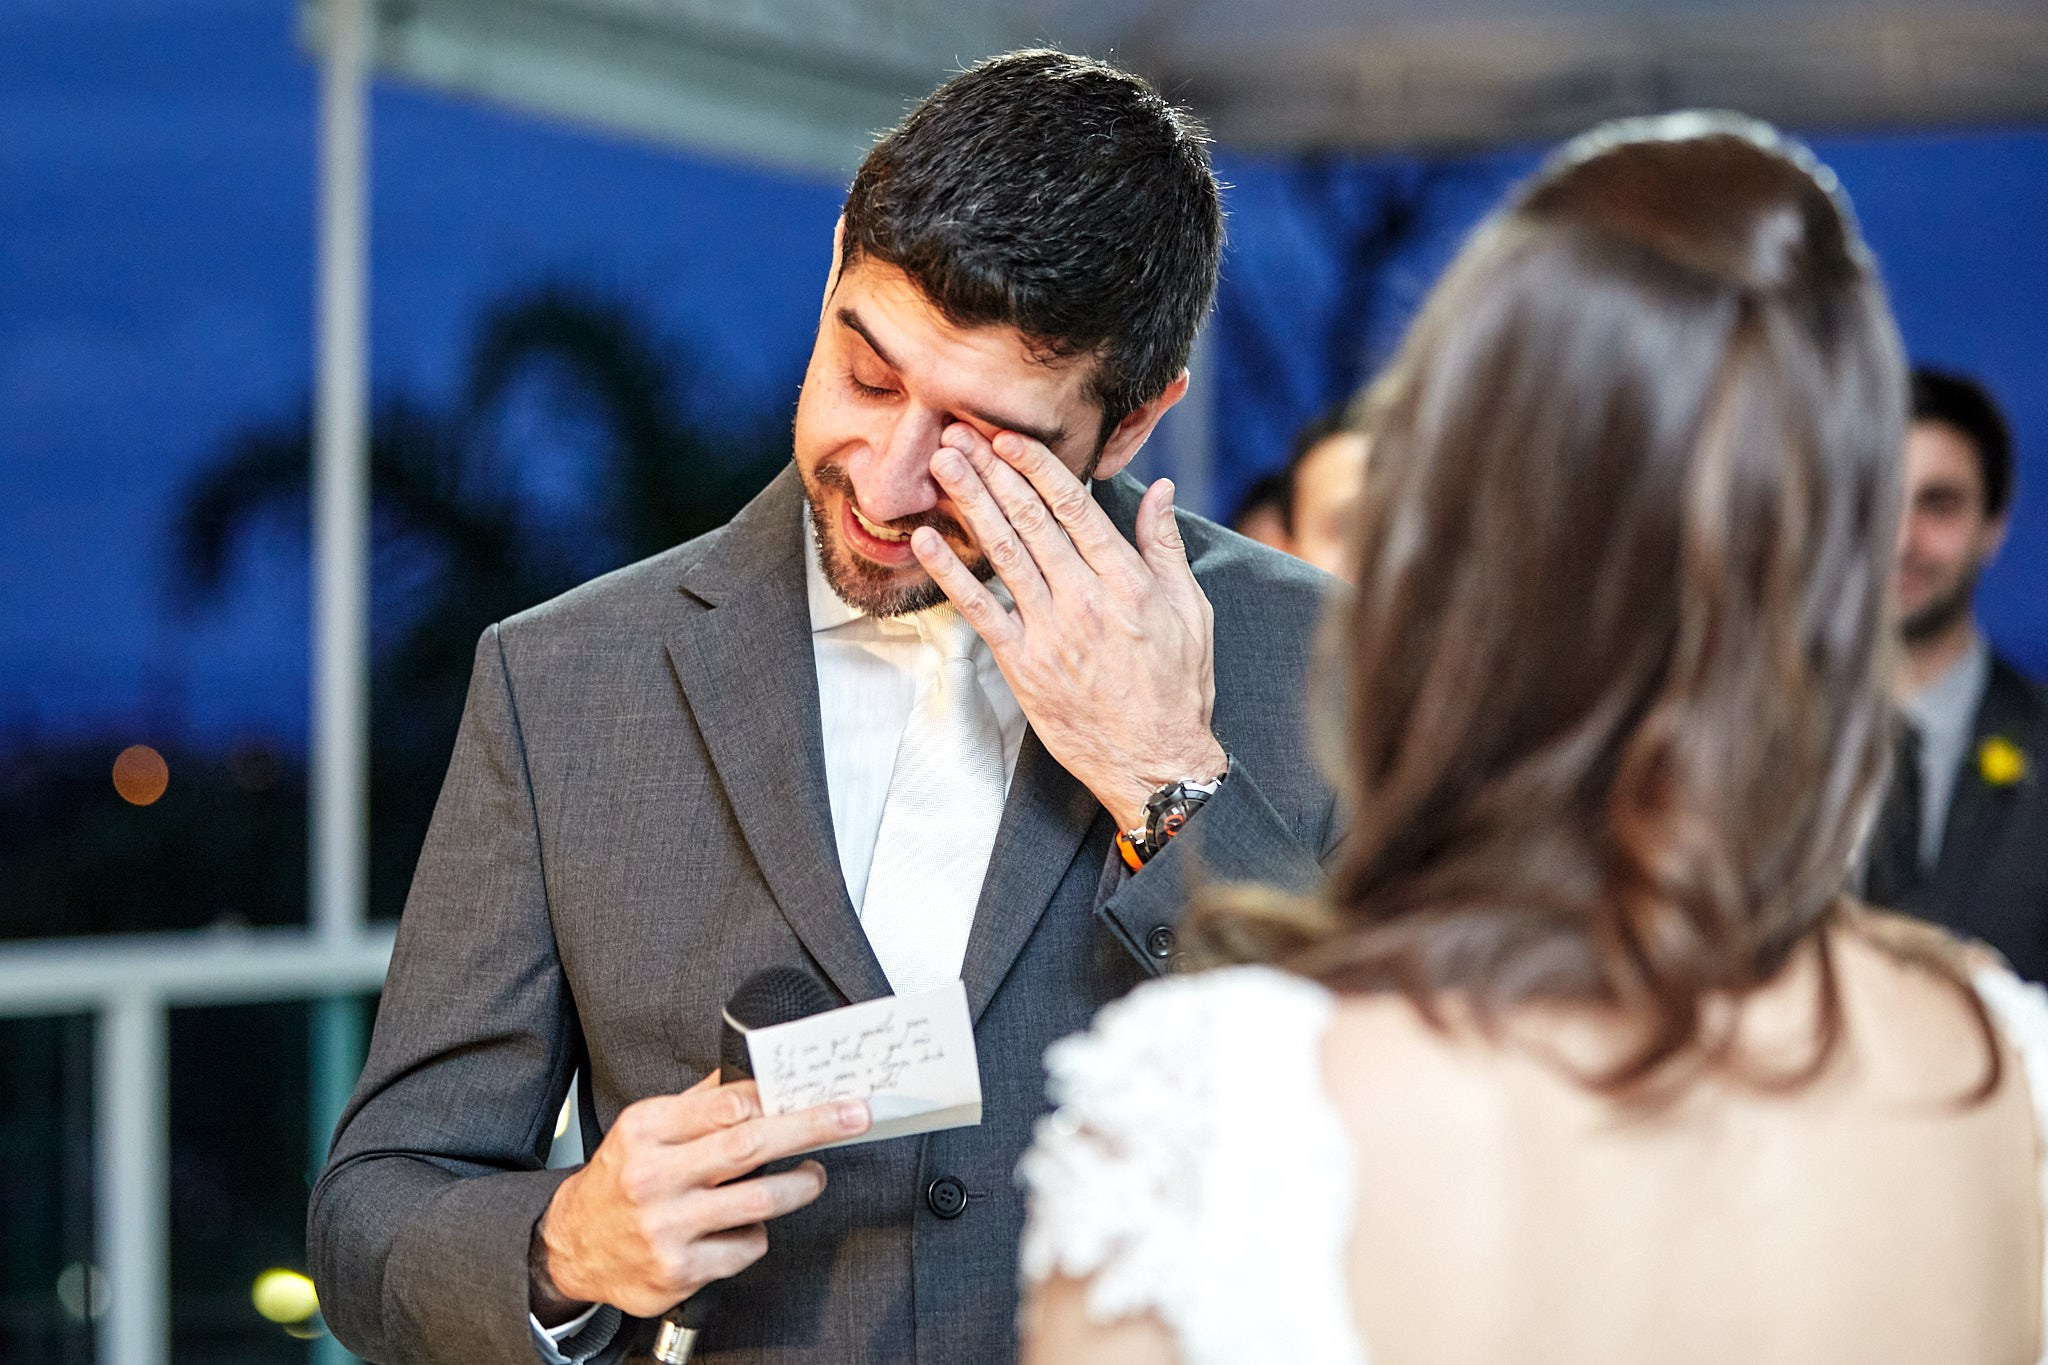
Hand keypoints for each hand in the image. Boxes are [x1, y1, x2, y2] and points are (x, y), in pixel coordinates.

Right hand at [533, 1074, 869, 1318]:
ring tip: (812, 1175)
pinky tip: (743, 1226)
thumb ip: (698, 1103)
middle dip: (812, 1126)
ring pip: (759, 1202)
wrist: (572, 1246)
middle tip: (853, 1116)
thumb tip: (756, 1073)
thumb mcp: (645, 1127)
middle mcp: (653, 1177)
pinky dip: (756, 1234)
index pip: (727, 1104)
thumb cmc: (620, 1179)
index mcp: (646, 1129)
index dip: (777, 1097)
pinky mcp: (679, 1269)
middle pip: (751, 1145)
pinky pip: (746, 1247)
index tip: (813, 1090)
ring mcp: (666, 1226)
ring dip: (800, 1185)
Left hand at [912, 424, 1226, 832]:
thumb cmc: (1176, 687)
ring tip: (943, 466)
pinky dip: (951, 574)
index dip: (1037, 467)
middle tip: (959, 434)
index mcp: (1127, 581)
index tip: (1008, 437)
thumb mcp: (1190, 610)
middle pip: (1032, 521)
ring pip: (1004, 554)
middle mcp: (1086, 598)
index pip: (1075, 508)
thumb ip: (1166, 548)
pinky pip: (980, 611)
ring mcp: (1051, 632)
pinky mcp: (1024, 665)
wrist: (1155, 760)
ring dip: (971, 504)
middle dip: (993, 472)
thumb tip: (1159, 491)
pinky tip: (928, 540)